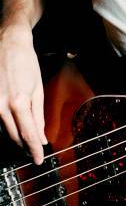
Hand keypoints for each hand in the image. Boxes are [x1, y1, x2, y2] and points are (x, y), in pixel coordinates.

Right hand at [0, 26, 46, 163]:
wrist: (8, 45)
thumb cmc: (25, 64)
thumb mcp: (38, 88)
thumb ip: (38, 114)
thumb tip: (42, 136)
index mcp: (19, 102)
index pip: (28, 134)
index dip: (34, 149)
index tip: (39, 159)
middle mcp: (1, 106)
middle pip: (14, 135)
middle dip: (25, 146)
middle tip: (34, 153)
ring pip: (3, 130)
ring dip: (14, 138)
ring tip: (25, 142)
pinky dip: (4, 127)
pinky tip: (11, 129)